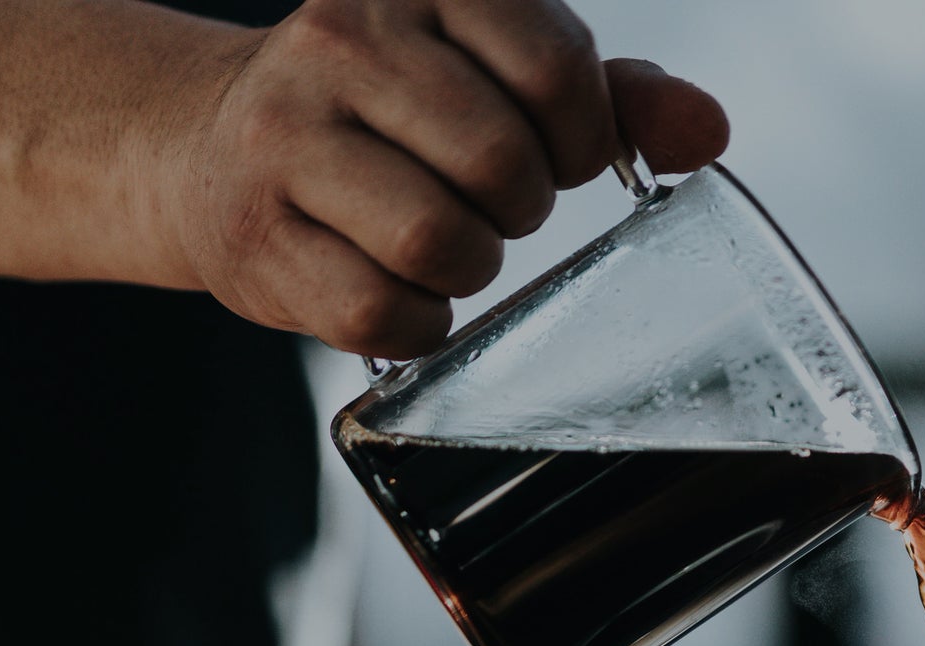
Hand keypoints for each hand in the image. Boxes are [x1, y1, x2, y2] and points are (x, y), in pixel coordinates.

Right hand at [165, 0, 728, 356]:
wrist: (215, 148)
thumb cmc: (385, 117)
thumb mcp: (491, 75)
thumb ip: (602, 93)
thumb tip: (709, 131)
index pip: (555, 68)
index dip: (584, 138)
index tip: (561, 156)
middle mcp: (341, 40)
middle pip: (500, 163)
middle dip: (520, 210)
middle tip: (492, 208)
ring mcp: (285, 138)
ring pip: (438, 243)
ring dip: (468, 270)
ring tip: (443, 244)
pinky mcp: (257, 235)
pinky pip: (382, 314)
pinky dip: (415, 325)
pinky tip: (399, 290)